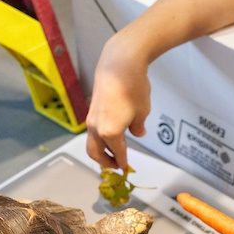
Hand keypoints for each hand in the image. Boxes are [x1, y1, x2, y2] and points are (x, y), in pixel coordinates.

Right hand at [85, 40, 150, 170]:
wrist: (119, 64)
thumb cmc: (133, 87)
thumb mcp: (142, 112)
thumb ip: (138, 127)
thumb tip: (137, 133)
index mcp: (110, 132)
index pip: (117, 153)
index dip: (122, 162)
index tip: (125, 169)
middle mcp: (96, 128)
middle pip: (95, 153)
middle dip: (105, 162)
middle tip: (116, 166)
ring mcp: (91, 118)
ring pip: (92, 142)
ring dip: (101, 150)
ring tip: (112, 152)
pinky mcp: (91, 109)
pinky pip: (93, 130)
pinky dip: (99, 137)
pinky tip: (111, 134)